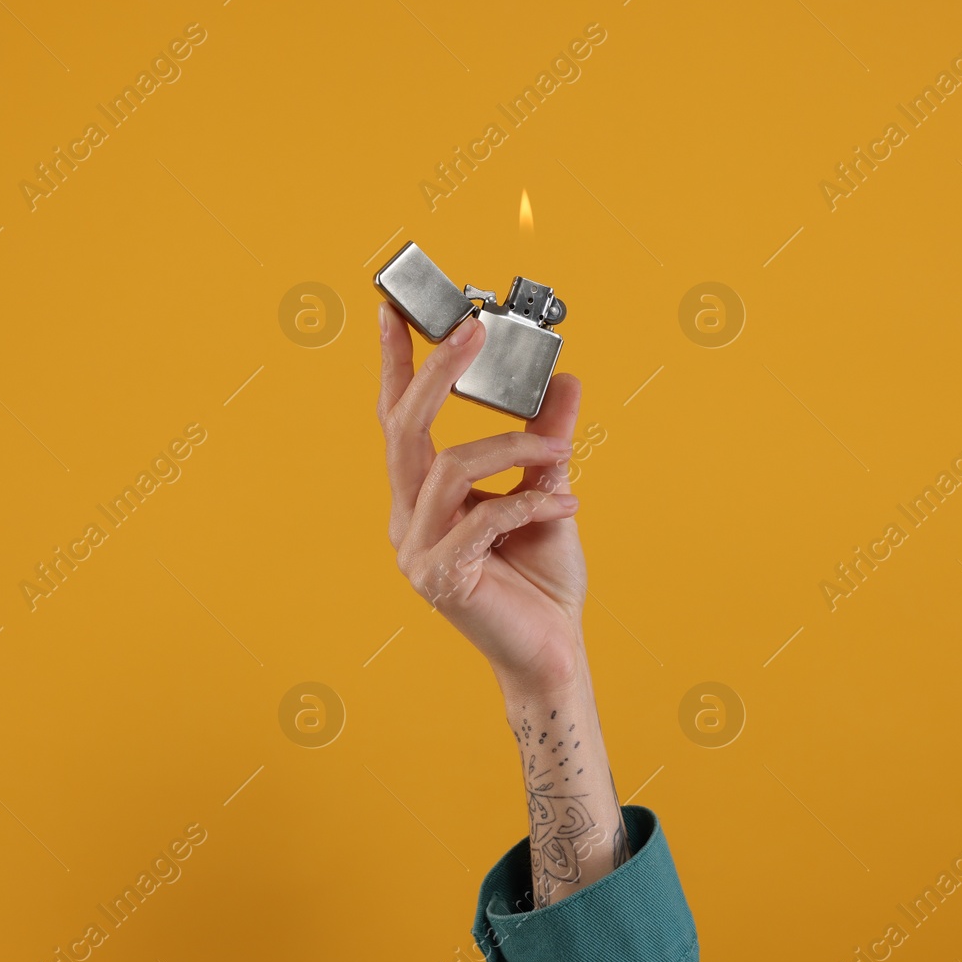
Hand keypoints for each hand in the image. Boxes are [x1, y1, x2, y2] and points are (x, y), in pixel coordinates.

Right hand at [377, 302, 587, 694]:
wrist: (552, 652)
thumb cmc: (541, 580)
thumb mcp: (548, 491)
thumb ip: (546, 439)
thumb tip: (565, 380)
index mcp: (423, 498)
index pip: (398, 420)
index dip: (396, 365)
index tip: (394, 310)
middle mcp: (408, 520)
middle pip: (404, 430)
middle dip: (435, 372)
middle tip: (473, 327)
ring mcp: (418, 551)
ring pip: (449, 467)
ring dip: (512, 448)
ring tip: (557, 452)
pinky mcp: (441, 578)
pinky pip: (482, 517)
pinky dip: (529, 500)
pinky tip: (566, 503)